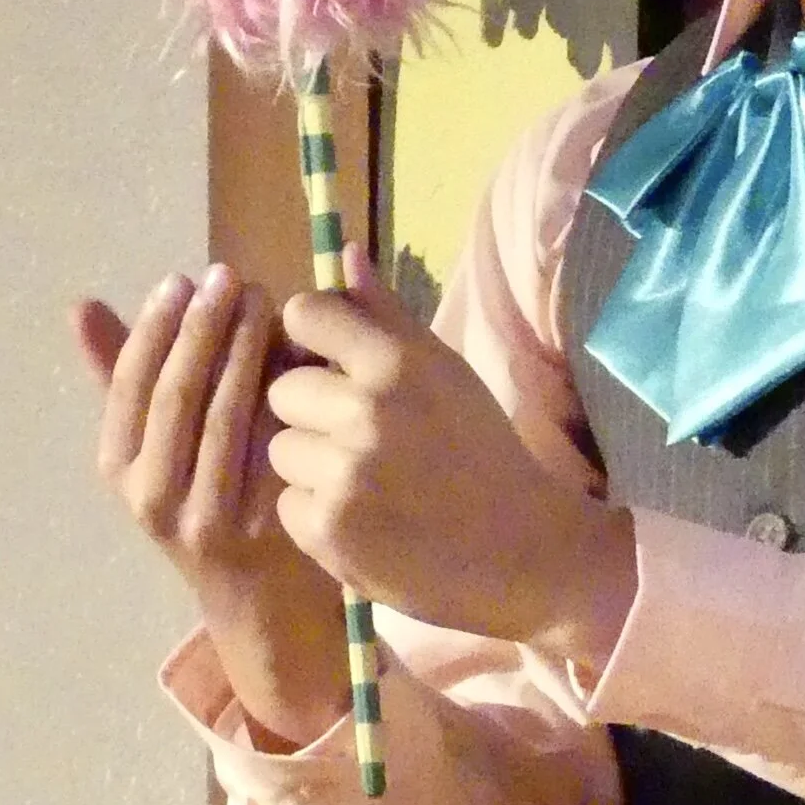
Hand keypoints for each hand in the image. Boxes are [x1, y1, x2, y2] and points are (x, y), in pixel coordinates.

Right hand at [73, 266, 350, 747]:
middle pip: (177, 396)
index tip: (183, 279)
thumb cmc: (208, 500)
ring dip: (244, 352)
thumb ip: (125, 376)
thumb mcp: (157, 445)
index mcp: (120, 468)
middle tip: (233, 278)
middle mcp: (152, 497)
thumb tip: (80, 306)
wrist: (261, 598)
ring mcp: (207, 516)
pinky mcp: (262, 526)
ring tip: (265, 302)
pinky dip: (282, 397)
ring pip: (224, 418)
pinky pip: (270, 447)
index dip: (155, 327)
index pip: (130, 384)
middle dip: (204, 329)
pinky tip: (300, 356)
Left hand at [267, 245, 637, 668]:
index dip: (309, 338)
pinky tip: (364, 520)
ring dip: (312, 465)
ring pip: (281, 448)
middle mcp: (366, 410)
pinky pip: (287, 503)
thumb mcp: (445, 372)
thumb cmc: (484, 452)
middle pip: (284, 388)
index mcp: (398, 361)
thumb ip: (386, 314)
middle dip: (312, 412)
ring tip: (366, 483)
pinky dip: (318, 515)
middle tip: (362, 438)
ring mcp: (344, 472)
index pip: (305, 315)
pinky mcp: (327, 528)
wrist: (523, 551)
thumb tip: (342, 253)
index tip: (329, 363)